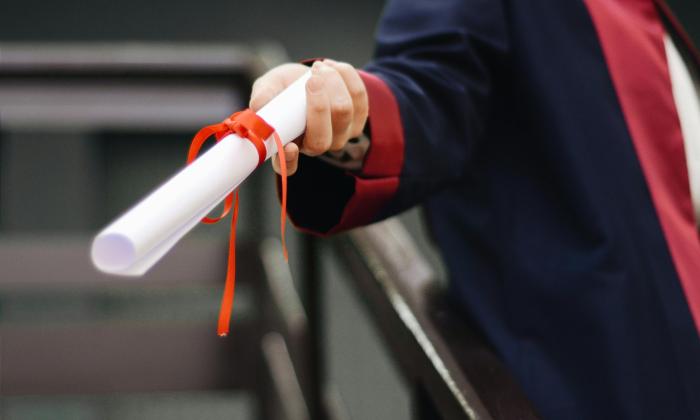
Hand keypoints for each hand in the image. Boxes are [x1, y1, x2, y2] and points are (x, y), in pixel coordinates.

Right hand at [249, 59, 368, 175]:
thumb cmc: (284, 87)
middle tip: (311, 78)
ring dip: (333, 82)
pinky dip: (346, 76)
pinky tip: (332, 67)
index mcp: (288, 145)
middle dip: (319, 104)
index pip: (288, 166)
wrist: (309, 76)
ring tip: (318, 67)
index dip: (290, 160)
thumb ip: (263, 96)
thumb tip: (258, 106)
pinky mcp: (358, 119)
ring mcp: (340, 136)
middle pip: (322, 138)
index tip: (290, 146)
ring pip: (344, 112)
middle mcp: (315, 146)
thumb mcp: (269, 87)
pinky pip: (359, 96)